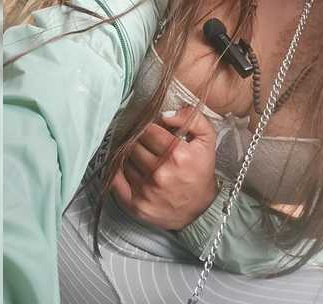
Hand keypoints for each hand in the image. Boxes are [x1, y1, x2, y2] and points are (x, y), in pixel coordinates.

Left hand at [111, 107, 217, 230]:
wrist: (199, 209)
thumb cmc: (201, 171)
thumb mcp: (207, 139)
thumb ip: (192, 118)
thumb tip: (166, 113)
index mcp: (177, 154)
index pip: (148, 130)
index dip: (148, 128)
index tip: (152, 131)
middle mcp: (160, 172)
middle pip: (135, 144)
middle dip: (139, 141)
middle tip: (145, 143)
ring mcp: (146, 190)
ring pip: (125, 160)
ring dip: (130, 156)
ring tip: (141, 157)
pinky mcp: (135, 205)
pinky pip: (115, 180)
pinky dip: (118, 171)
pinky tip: (127, 167)